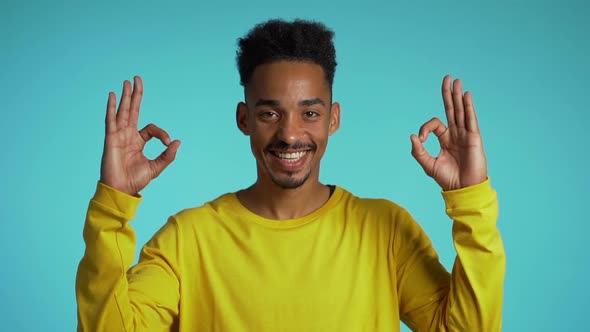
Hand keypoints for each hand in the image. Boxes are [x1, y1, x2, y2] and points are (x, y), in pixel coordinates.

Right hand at [100, 76, 180, 195]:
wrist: (122, 190)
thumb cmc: (135, 180)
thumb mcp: (156, 167)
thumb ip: (168, 155)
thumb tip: (178, 142)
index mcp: (138, 141)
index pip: (151, 128)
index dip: (162, 133)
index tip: (168, 143)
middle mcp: (128, 135)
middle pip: (133, 110)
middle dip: (136, 95)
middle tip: (137, 78)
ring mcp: (118, 136)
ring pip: (123, 112)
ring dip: (126, 97)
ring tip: (128, 82)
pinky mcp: (111, 139)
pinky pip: (111, 120)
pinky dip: (112, 108)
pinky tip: (113, 95)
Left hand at [410, 75, 486, 190]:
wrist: (463, 188)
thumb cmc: (447, 179)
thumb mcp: (428, 165)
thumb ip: (418, 151)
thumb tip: (412, 136)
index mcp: (445, 139)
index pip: (435, 124)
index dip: (425, 128)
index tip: (421, 139)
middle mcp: (455, 134)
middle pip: (451, 109)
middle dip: (448, 94)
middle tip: (447, 78)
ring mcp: (465, 135)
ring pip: (461, 111)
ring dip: (458, 96)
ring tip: (456, 81)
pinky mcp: (474, 138)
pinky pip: (470, 119)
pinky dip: (468, 107)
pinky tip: (465, 95)